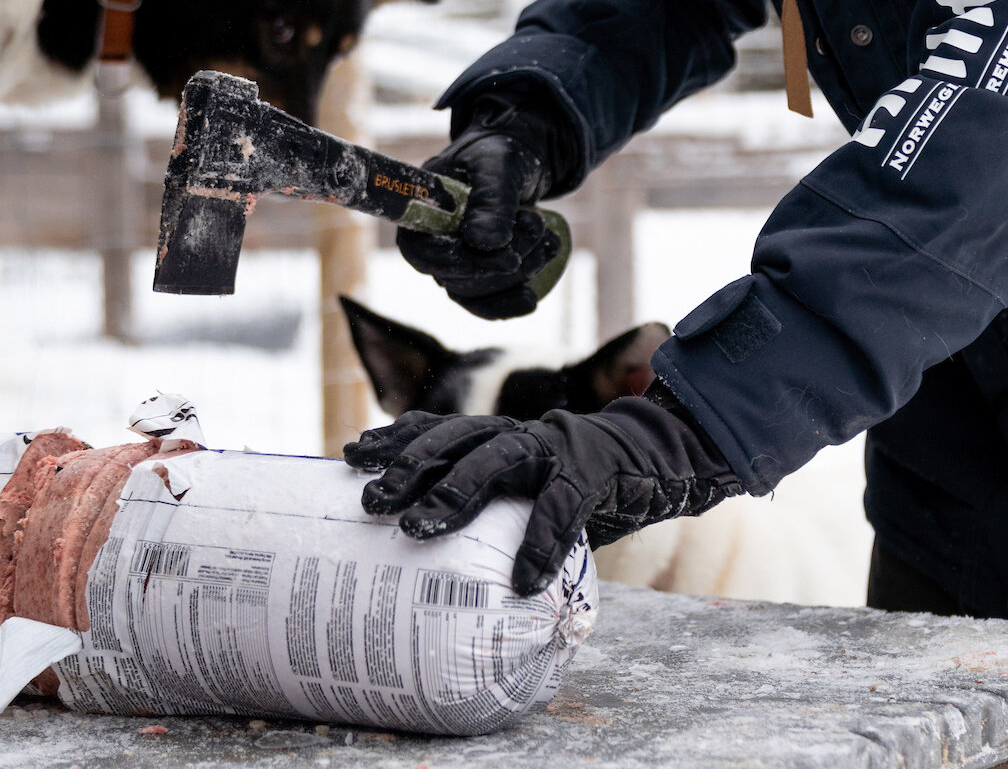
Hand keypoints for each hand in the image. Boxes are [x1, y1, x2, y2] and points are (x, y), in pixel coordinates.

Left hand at [344, 389, 742, 595]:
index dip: (396, 437)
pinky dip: (540, 542)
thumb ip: (494, 506)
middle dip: (409, 465)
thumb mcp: (527, 487)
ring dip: (454, 490)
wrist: (658, 457)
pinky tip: (523, 581)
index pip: (441, 427)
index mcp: (502, 433)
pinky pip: (562, 507)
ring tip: (418, 527)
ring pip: (496, 457)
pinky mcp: (592, 470)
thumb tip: (434, 557)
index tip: (350, 453)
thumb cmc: (582, 484)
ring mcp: (556, 447)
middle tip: (371, 500)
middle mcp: (522, 432)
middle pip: (455, 437)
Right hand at [400, 95, 564, 319]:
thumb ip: (493, 200)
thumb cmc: (502, 152)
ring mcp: (455, 258)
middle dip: (502, 265)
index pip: (422, 252)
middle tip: (539, 232)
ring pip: (473, 291)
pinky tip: (531, 300)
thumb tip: (484, 244)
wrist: (521, 157)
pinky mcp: (479, 270)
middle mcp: (433, 239)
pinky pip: (484, 300)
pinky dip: (508, 302)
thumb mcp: (500, 166)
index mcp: (422, 209)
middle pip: (453, 278)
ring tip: (548, 243)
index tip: (507, 259)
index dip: (458, 263)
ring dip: (516, 276)